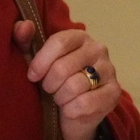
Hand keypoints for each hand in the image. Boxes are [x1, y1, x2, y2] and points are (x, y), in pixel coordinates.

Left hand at [15, 21, 121, 139]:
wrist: (74, 114)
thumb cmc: (54, 83)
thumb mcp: (36, 62)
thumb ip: (25, 41)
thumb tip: (24, 25)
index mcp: (79, 37)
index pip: (59, 42)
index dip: (41, 62)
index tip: (32, 76)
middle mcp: (98, 49)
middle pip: (63, 67)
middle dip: (49, 84)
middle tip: (49, 90)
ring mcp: (109, 70)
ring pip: (74, 86)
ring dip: (60, 98)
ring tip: (60, 98)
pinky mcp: (114, 93)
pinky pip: (85, 103)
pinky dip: (71, 110)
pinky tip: (70, 109)